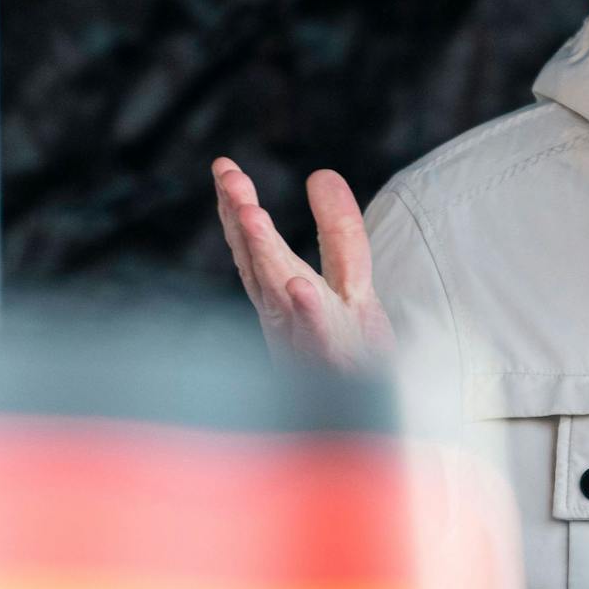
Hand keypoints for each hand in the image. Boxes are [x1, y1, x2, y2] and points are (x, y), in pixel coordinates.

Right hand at [212, 157, 396, 373]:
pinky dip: (308, 313)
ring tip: (252, 214)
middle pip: (261, 260)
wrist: (366, 424)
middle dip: (243, 218)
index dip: (238, 205)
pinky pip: (320, 338)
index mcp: (285, 292)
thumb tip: (321, 173)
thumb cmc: (351, 353)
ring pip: (280, 292)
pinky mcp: (336, 364)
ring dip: (264, 253)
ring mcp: (307, 339)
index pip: (256, 243)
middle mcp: (287, 314)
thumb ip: (338, 230)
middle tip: (228, 178)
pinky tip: (299, 287)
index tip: (222, 165)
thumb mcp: (352, 282)